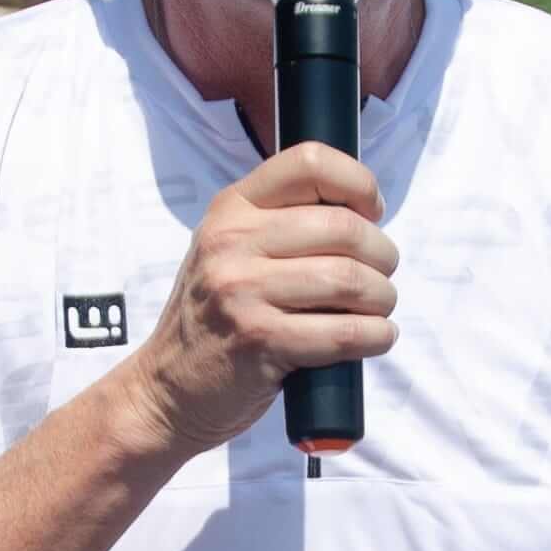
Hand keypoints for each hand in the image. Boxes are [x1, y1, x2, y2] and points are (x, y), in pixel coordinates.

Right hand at [117, 141, 395, 457]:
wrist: (168, 387)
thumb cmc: (216, 317)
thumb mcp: (229, 250)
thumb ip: (281, 224)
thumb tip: (364, 213)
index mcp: (231, 208)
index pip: (309, 163)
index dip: (358, 183)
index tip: (371, 213)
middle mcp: (232, 242)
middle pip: (343, 227)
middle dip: (382, 255)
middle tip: (382, 275)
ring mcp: (242, 292)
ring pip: (349, 280)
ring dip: (382, 298)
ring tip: (379, 309)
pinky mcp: (260, 341)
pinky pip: (343, 332)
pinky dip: (376, 336)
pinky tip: (375, 337)